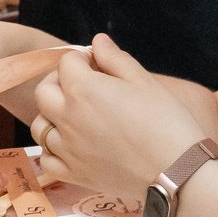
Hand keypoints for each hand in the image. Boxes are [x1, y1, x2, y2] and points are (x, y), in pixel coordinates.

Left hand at [32, 34, 203, 207]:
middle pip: (44, 91)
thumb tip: (98, 42)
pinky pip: (47, 159)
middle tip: (82, 85)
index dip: (83, 58)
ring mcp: (68, 149)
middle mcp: (68, 118)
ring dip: (52, 115)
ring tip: (74, 116)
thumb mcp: (143, 80)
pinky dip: (52, 150)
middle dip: (59, 82)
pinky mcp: (74, 174)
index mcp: (83, 89)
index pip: (67, 62)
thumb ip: (114, 58)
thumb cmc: (165, 122)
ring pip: (40, 126)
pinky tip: (71, 146)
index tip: (99, 64)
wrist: (177, 171)